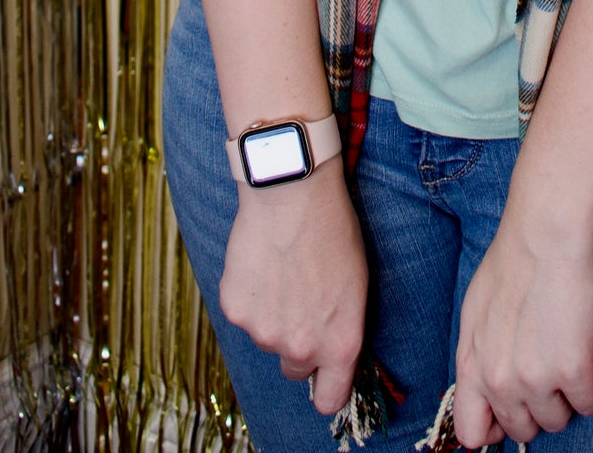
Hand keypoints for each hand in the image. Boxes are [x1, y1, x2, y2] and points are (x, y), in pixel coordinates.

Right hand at [220, 162, 368, 415]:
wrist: (292, 192)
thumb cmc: (332, 230)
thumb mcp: (357, 285)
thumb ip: (341, 329)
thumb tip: (329, 351)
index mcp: (339, 344)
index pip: (328, 400)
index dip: (326, 387)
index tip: (324, 375)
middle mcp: (301, 347)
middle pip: (295, 368)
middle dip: (298, 344)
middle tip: (302, 301)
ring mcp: (263, 332)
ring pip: (267, 337)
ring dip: (273, 315)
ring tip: (284, 269)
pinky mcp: (235, 311)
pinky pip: (244, 314)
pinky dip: (250, 296)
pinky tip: (262, 262)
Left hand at [452, 205, 592, 445]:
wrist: (546, 231)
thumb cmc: (513, 261)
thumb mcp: (475, 312)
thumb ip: (478, 356)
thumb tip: (487, 391)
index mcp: (472, 365)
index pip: (472, 433)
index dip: (496, 426)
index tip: (514, 408)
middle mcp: (499, 380)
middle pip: (522, 429)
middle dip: (536, 406)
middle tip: (548, 369)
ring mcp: (536, 379)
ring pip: (557, 421)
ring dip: (565, 396)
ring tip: (567, 353)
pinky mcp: (573, 371)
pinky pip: (589, 403)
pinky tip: (587, 351)